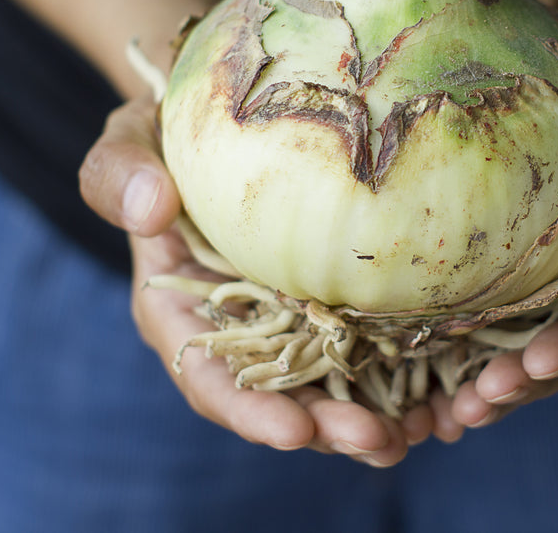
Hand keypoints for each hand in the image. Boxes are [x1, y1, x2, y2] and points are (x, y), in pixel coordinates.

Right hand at [80, 97, 433, 465]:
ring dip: (371, 412)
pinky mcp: (328, 293)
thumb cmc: (162, 132)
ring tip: (421, 430)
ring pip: (328, 379)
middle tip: (382, 439)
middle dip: (327, 424)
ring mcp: (287, 313)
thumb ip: (120, 175)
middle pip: (280, 394)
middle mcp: (238, 325)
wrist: (216, 117)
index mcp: (181, 307)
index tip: (295, 431)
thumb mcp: (128, 142)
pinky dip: (396, 369)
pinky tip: (438, 388)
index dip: (249, 410)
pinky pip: (363, 338)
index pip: (209, 374)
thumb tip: (149, 209)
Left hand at [436, 19, 557, 436]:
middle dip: (521, 382)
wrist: (499, 37)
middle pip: (551, 341)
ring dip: (481, 389)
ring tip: (445, 419)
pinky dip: (440, 364)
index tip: (540, 361)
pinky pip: (456, 321)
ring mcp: (515, 268)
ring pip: (504, 346)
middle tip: (478, 407)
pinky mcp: (467, 262)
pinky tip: (412, 394)